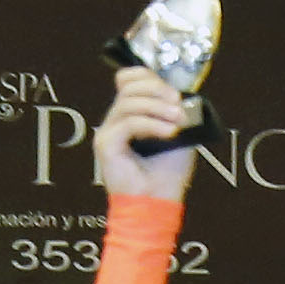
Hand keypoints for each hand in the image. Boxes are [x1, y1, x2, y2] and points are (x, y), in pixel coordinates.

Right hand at [93, 64, 197, 201]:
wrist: (156, 206)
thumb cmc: (166, 177)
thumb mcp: (177, 135)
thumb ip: (173, 112)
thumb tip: (179, 94)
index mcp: (130, 116)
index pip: (129, 80)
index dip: (150, 78)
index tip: (175, 94)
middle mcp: (116, 121)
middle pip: (129, 86)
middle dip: (157, 89)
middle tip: (178, 104)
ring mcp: (108, 132)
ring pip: (129, 102)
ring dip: (158, 108)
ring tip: (177, 121)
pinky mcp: (106, 144)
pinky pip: (128, 122)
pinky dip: (152, 124)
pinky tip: (169, 133)